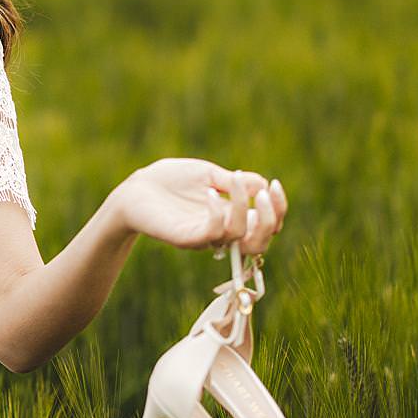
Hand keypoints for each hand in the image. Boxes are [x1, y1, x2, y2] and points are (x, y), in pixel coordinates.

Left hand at [114, 158, 285, 255]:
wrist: (137, 187)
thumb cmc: (172, 180)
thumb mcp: (209, 175)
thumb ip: (236, 182)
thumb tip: (264, 184)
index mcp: (232, 217)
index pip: (267, 225)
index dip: (279, 209)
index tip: (275, 184)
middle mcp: (222, 231)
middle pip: (260, 242)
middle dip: (271, 219)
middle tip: (265, 194)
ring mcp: (204, 237)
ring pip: (238, 237)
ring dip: (244, 208)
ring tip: (233, 181)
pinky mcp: (186, 238)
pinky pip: (211, 234)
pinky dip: (217, 212)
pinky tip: (210, 192)